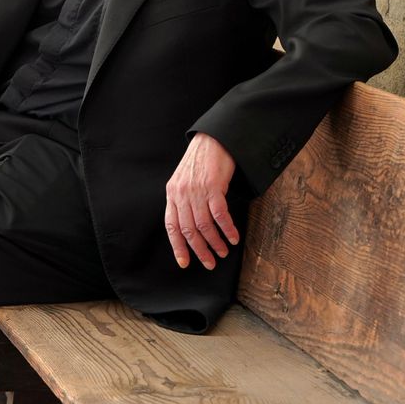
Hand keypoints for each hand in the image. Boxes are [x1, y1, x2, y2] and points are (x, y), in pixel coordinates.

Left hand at [163, 132, 239, 269]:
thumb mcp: (184, 181)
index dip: (177, 246)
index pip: (171, 226)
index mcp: (172, 194)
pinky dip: (227, 229)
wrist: (212, 140)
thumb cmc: (200, 162)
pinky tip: (233, 237)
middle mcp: (181, 194)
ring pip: (204, 225)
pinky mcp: (213, 187)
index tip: (184, 262)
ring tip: (223, 251)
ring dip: (215, 242)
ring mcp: (196, 191)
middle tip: (209, 263)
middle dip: (199, 249)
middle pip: (188, 229)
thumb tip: (190, 226)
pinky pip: (220, 215)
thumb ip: (183, 201)